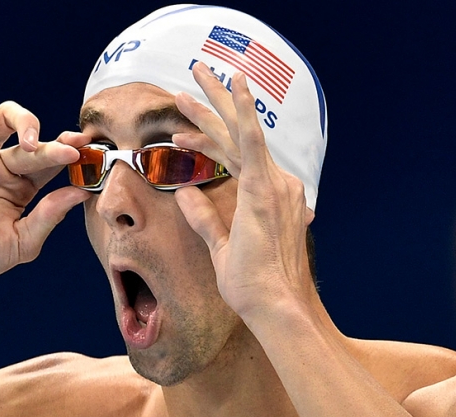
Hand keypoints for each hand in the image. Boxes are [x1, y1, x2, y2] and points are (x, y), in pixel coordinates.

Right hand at [0, 92, 90, 291]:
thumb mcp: (20, 243)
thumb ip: (49, 217)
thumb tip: (82, 192)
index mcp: (19, 188)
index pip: (50, 161)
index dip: (68, 153)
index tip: (82, 154)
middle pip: (32, 137)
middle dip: (52, 140)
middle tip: (65, 150)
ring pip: (3, 113)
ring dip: (23, 118)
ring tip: (28, 143)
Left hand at [171, 64, 314, 318]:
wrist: (273, 305)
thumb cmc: (252, 286)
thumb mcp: (220, 246)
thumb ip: (204, 217)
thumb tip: (183, 193)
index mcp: (267, 197)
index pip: (233, 158)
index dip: (206, 141)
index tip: (180, 133)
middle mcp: (275, 185)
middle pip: (238, 136)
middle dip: (215, 104)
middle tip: (197, 75)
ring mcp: (273, 185)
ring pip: (239, 132)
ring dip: (216, 102)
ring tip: (197, 74)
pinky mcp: (264, 190)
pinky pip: (251, 142)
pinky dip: (242, 112)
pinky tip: (234, 86)